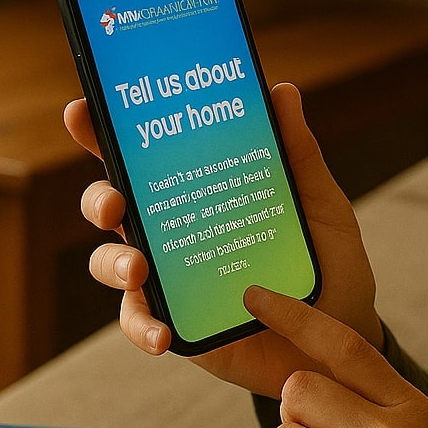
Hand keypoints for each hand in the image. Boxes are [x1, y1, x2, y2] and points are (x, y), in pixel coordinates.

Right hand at [64, 83, 384, 395]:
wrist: (345, 337)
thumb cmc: (329, 263)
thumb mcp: (320, 204)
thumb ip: (299, 154)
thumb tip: (281, 90)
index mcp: (201, 190)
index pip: (146, 156)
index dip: (105, 132)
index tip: (82, 110)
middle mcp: (176, 230)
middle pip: (114, 204)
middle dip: (98, 198)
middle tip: (114, 202)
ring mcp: (172, 279)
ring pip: (112, 263)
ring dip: (113, 263)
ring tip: (139, 269)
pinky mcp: (179, 324)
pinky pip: (141, 322)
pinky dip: (142, 326)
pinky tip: (161, 334)